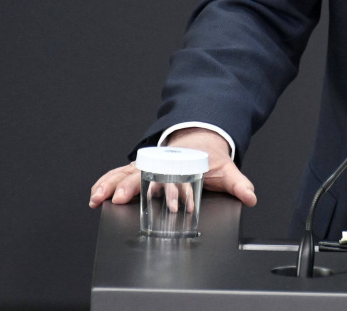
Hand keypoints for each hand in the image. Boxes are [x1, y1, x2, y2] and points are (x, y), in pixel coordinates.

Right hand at [88, 128, 257, 207]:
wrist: (199, 141)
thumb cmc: (208, 158)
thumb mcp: (226, 170)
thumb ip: (238, 184)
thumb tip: (251, 196)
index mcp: (182, 166)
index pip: (176, 180)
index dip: (173, 192)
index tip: (171, 204)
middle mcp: (162, 164)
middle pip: (145, 174)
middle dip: (132, 186)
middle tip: (120, 198)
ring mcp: (148, 165)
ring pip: (126, 173)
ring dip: (111, 184)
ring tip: (97, 197)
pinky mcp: (138, 169)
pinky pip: (119, 174)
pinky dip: (106, 182)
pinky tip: (95, 194)